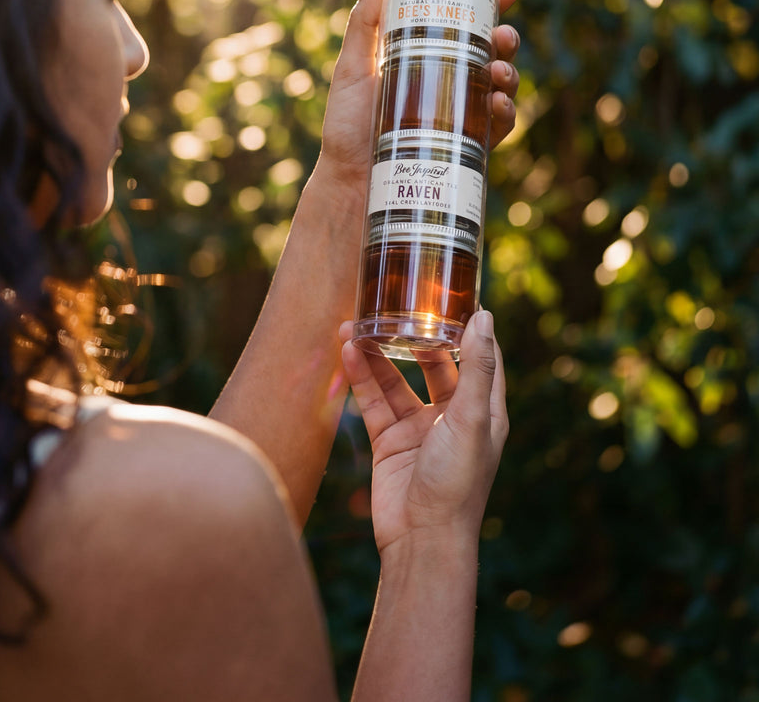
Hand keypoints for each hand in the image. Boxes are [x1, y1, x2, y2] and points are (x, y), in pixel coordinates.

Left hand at [319, 0, 521, 186]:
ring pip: (500, 85)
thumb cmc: (345, 128)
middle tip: (502, 35)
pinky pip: (499, 127)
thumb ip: (363, 25)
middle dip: (506, 37)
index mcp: (423, 56)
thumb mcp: (351, 71)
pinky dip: (507, 113)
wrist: (349, 185)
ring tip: (499, 72)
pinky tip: (498, 105)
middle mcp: (446, 83)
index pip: (463, 23)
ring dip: (510, 72)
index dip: (490, 3)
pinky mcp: (465, 147)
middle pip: (490, 51)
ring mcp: (459, 115)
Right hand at [340, 311, 508, 553]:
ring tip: (355, 324)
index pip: (479, 356)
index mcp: (483, 410)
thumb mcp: (473, 418)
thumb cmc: (458, 483)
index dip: (468, 326)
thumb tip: (485, 316)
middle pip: (433, 363)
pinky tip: (348, 352)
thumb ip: (477, 367)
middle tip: (393, 305)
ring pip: (396, 380)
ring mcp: (418, 428)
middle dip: (413, 335)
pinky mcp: (389, 441)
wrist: (421, 540)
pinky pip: (373, 401)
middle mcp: (452, 415)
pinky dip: (361, 377)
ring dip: (378, 354)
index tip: (451, 293)